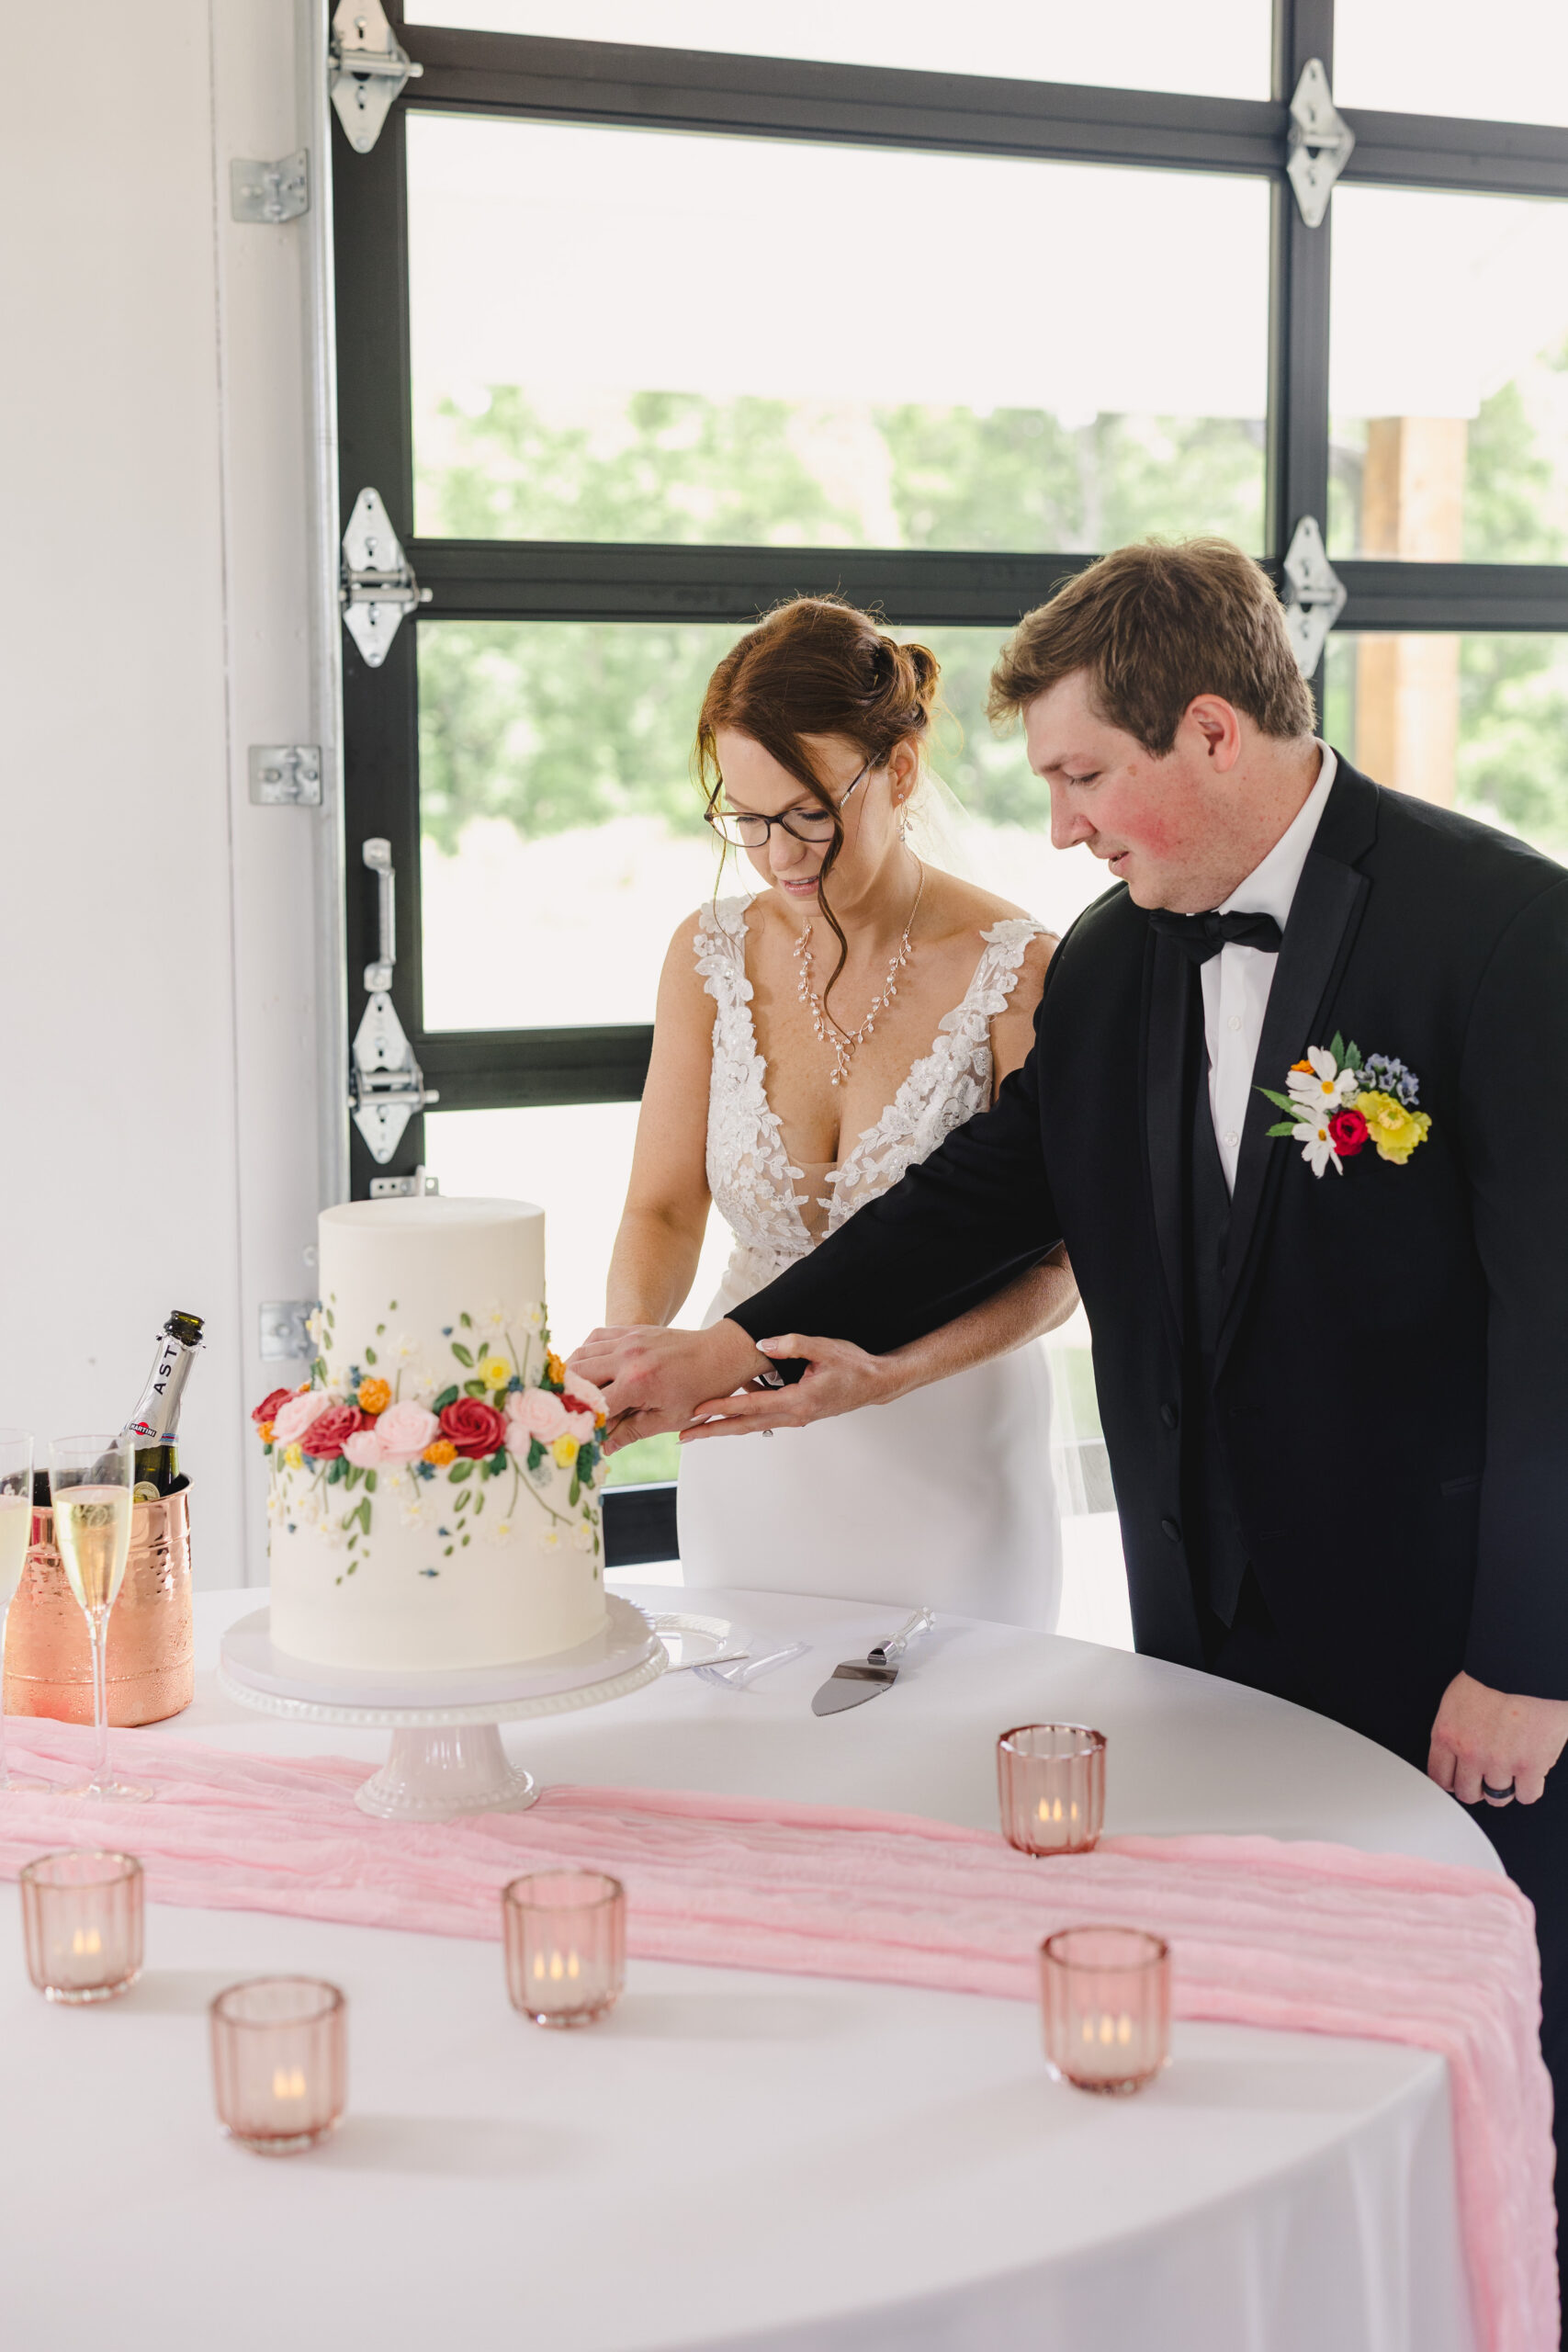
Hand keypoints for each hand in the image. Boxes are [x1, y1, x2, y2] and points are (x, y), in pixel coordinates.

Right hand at [568, 1320, 764, 1453]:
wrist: (721, 1353)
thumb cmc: (702, 1389)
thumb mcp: (669, 1418)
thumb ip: (632, 1431)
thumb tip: (604, 1448)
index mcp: (638, 1382)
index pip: (594, 1405)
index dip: (583, 1421)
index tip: (576, 1432)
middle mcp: (627, 1357)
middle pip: (577, 1376)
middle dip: (569, 1396)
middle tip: (565, 1412)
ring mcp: (628, 1339)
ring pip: (581, 1354)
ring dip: (572, 1375)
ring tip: (570, 1394)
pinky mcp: (631, 1330)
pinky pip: (595, 1338)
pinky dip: (585, 1353)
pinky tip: (585, 1369)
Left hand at [681, 1332, 905, 1442]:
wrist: (876, 1382)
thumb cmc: (853, 1364)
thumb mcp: (824, 1347)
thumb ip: (791, 1344)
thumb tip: (761, 1344)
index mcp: (798, 1400)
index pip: (751, 1405)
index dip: (723, 1407)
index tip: (698, 1411)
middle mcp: (795, 1414)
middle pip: (745, 1426)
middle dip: (713, 1431)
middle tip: (684, 1436)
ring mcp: (797, 1417)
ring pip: (754, 1424)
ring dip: (725, 1427)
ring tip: (698, 1428)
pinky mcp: (799, 1413)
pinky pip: (766, 1416)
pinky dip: (745, 1417)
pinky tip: (731, 1408)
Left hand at [1427, 1670, 1567, 1807]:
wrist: (1527, 1667)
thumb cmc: (1494, 1677)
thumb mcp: (1456, 1700)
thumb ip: (1453, 1731)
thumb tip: (1453, 1757)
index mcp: (1447, 1735)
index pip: (1439, 1778)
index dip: (1452, 1782)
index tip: (1459, 1780)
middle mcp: (1471, 1753)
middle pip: (1468, 1793)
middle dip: (1477, 1787)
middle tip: (1486, 1776)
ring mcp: (1501, 1763)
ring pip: (1497, 1798)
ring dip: (1504, 1787)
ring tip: (1510, 1769)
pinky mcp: (1531, 1767)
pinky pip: (1527, 1796)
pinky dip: (1529, 1788)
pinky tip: (1529, 1772)